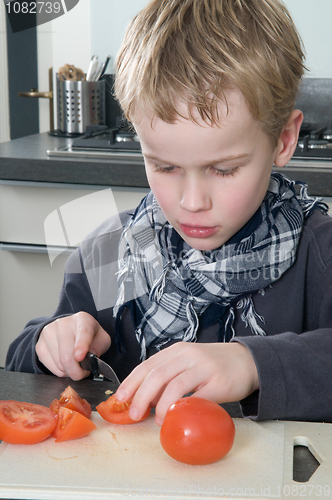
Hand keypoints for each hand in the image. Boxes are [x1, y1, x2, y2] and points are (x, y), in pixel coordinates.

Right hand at [35, 311, 110, 379]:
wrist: (70, 329)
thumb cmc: (89, 336)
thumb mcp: (101, 339)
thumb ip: (99, 348)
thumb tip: (88, 359)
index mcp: (82, 320)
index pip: (82, 333)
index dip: (81, 346)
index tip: (79, 357)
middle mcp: (63, 324)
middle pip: (67, 355)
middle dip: (76, 371)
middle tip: (83, 373)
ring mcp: (48, 333)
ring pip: (59, 364)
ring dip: (69, 371)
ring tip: (75, 364)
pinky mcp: (39, 344)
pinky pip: (50, 366)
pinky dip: (60, 371)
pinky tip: (65, 364)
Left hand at [115, 341, 258, 425]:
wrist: (247, 361)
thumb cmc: (213, 365)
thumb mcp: (187, 363)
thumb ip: (168, 376)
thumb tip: (145, 399)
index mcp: (177, 351)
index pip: (148, 365)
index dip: (132, 381)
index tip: (120, 397)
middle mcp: (188, 356)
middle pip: (157, 374)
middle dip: (141, 396)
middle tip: (134, 414)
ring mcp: (203, 367)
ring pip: (175, 385)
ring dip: (162, 405)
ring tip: (157, 420)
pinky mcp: (218, 383)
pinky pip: (198, 397)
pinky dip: (184, 408)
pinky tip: (178, 417)